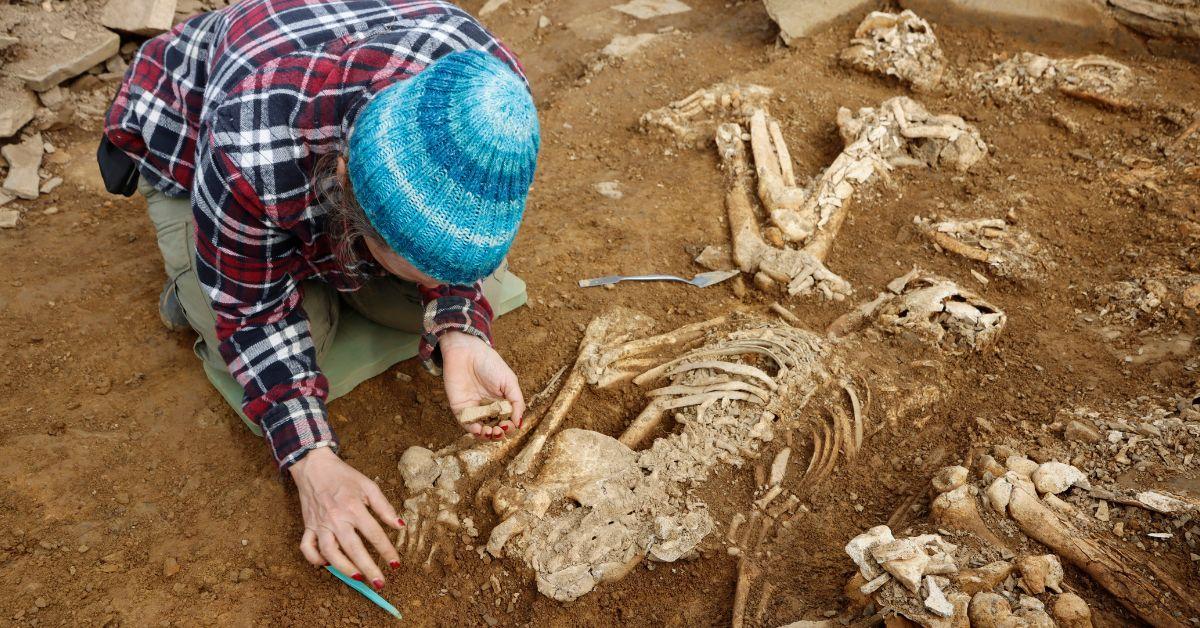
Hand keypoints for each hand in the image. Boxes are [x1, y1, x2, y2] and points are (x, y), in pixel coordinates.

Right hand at [290, 447, 403, 589]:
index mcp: (353, 507)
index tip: (396, 563)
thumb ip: (384, 507)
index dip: (386, 550)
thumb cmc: (344, 477)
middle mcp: (336, 518)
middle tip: (380, 583)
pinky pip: (307, 548)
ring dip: (343, 568)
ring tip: (357, 577)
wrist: (314, 467)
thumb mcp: (368, 486)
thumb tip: (400, 525)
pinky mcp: (308, 526)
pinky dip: (315, 559)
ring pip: (330, 553)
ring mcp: (320, 524)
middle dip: (368, 568)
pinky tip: (326, 565)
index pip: (374, 534)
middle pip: (353, 549)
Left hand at [440, 331, 524, 439]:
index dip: (509, 427)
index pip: (507, 421)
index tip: (509, 424)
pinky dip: (472, 429)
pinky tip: (479, 428)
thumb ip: (516, 402)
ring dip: (486, 436)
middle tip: (500, 430)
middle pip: (494, 429)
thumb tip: (519, 423)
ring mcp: (473, 409)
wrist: (467, 352)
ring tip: (491, 432)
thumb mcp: (509, 381)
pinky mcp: (460, 408)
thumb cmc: (490, 363)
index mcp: (501, 403)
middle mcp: (488, 408)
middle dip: (499, 434)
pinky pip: (466, 423)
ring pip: (480, 430)